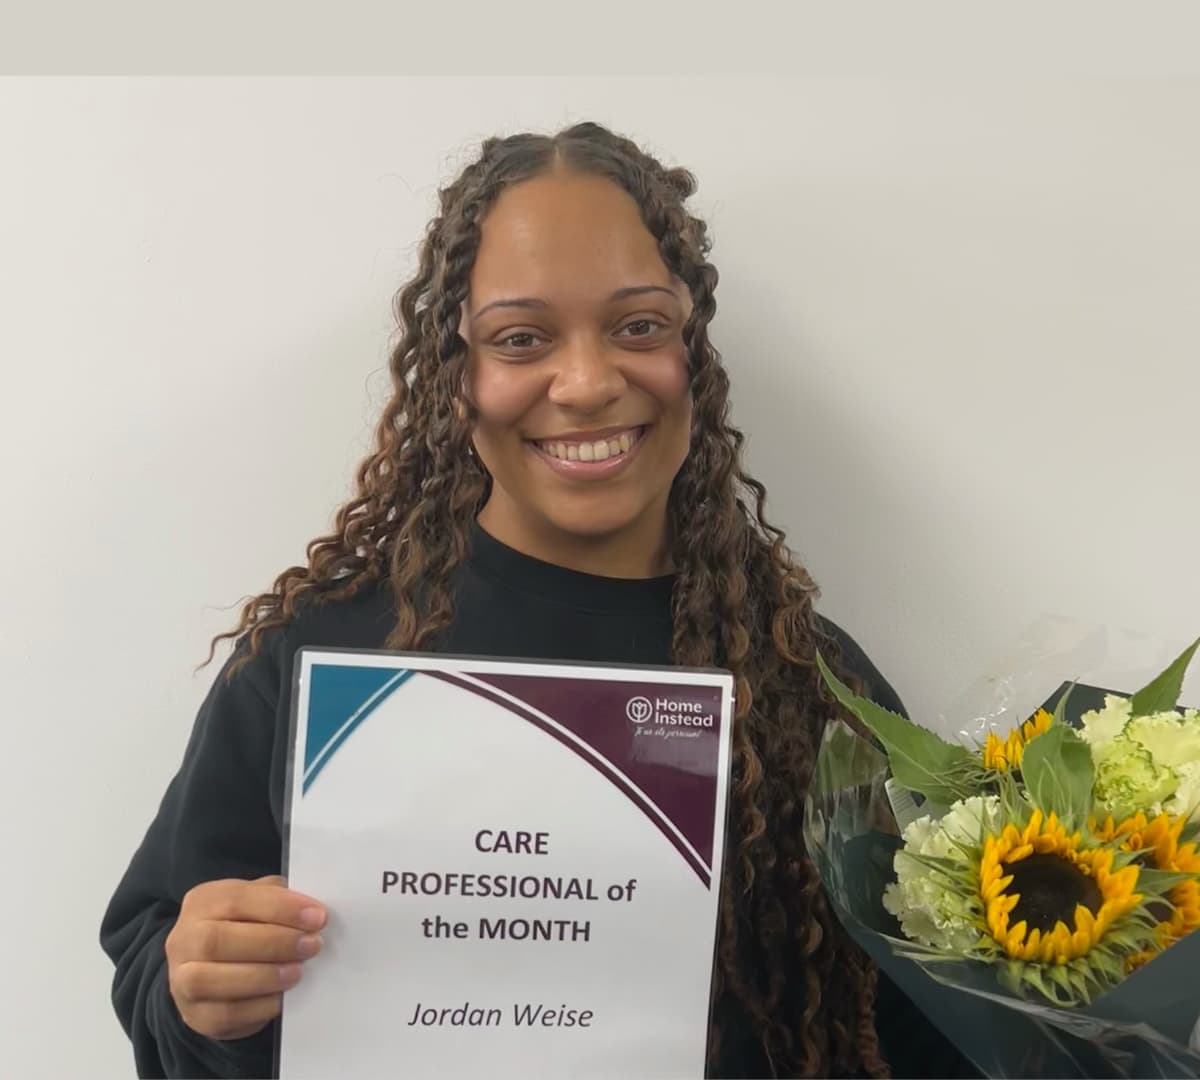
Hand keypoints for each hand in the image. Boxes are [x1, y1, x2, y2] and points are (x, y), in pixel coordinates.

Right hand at [165, 875, 325, 1040]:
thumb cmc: (243, 926)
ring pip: (210, 980)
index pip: (235, 899)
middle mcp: (183, 939)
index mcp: (202, 902)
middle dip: (272, 943)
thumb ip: (279, 899)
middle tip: (311, 945)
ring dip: (262, 977)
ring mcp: (181, 980)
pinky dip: (257, 1007)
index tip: (316, 917)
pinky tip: (281, 997)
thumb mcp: (258, 901)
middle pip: (217, 941)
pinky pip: (222, 1015)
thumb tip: (311, 911)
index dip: (279, 908)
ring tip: (297, 972)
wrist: (211, 967)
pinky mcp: (195, 1014)